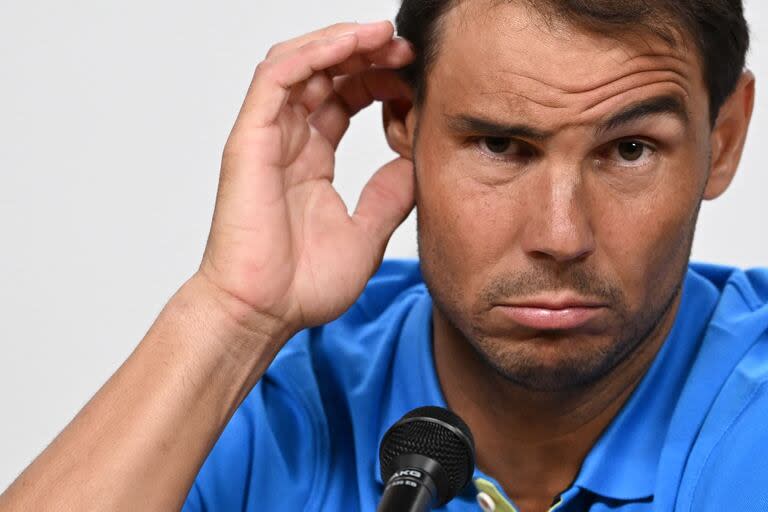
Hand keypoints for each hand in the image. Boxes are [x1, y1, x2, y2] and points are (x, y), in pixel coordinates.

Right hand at [197, 21, 415, 338]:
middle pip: (324, 75)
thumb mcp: (368, 231)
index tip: (413, 77)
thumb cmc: (302, 284)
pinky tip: (348, 47)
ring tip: (382, 36)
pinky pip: (276, 79)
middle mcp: (288, 143)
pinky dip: (311, 55)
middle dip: (364, 54)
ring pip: (298, 65)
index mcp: (311, 162)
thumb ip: (390, 193)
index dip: (377, 81)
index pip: (343, 100)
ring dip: (340, 44)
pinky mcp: (249, 140)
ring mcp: (266, 138)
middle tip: (403, 48)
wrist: (263, 313)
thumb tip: (413, 160)